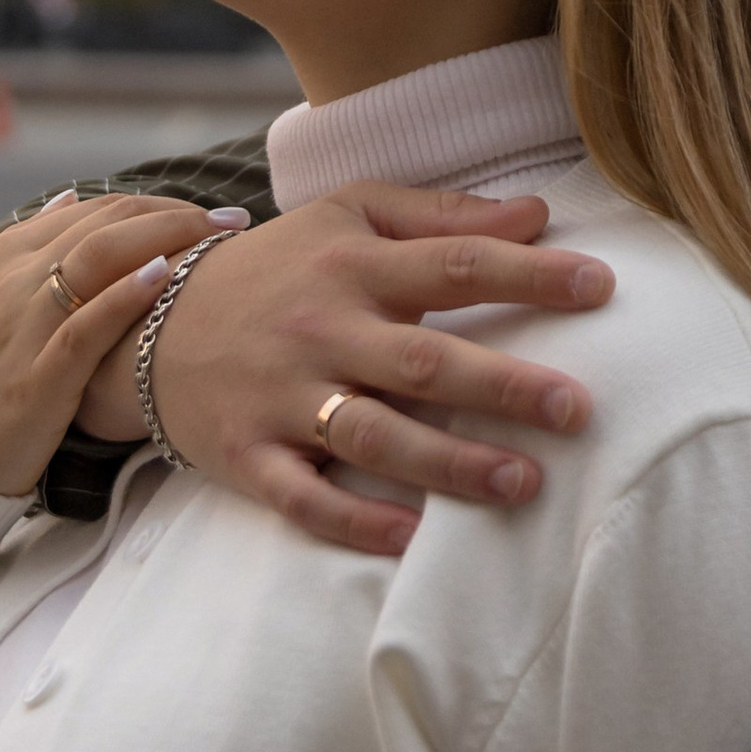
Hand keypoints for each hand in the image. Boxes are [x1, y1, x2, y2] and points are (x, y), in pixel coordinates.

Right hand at [0, 192, 235, 494]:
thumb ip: (21, 248)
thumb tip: (68, 200)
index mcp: (3, 258)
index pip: (92, 209)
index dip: (154, 204)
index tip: (201, 215)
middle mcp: (12, 281)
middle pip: (105, 224)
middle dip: (175, 214)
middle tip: (229, 222)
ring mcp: (23, 326)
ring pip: (97, 257)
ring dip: (166, 237)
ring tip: (218, 237)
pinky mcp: (38, 376)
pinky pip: (85, 325)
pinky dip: (125, 295)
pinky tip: (163, 276)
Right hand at [147, 183, 614, 553]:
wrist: (150, 323)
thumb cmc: (279, 268)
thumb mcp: (347, 216)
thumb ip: (442, 214)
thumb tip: (538, 214)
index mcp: (354, 267)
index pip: (454, 264)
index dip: (529, 273)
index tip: (601, 286)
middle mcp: (324, 331)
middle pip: (423, 360)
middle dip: (502, 385)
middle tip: (577, 409)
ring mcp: (285, 398)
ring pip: (373, 435)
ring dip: (449, 464)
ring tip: (523, 482)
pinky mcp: (251, 456)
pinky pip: (305, 496)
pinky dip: (355, 520)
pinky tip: (414, 538)